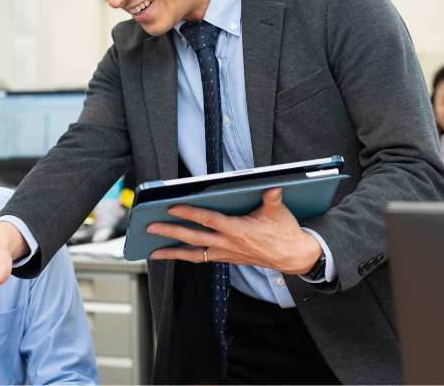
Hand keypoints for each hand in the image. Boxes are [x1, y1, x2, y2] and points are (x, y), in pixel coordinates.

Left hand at [147, 187, 322, 274]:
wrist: (293, 258)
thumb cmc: (285, 233)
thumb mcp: (279, 213)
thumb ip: (272, 199)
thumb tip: (272, 186)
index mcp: (238, 230)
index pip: (208, 220)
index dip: (190, 214)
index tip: (172, 208)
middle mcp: (228, 244)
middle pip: (193, 238)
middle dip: (170, 233)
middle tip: (150, 228)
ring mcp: (226, 253)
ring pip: (194, 254)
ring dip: (173, 252)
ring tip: (153, 251)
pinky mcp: (227, 258)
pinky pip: (202, 258)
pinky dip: (186, 256)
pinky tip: (174, 253)